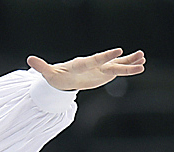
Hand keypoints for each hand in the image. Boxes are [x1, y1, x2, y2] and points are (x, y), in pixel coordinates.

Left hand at [27, 48, 144, 91]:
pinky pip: (118, 70)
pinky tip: (142, 66)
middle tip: (138, 54)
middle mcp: (93, 64)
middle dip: (122, 60)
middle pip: (109, 62)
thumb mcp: (48, 73)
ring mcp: (101, 68)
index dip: (105, 56)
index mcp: (81, 64)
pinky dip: (129, 68)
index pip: (94, 60)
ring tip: (143, 60)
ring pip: (117, 66)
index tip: (117, 50)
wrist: (63, 78)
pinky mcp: (105, 73)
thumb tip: (29, 59)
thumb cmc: (56, 76)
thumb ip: (42, 66)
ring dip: (130, 63)